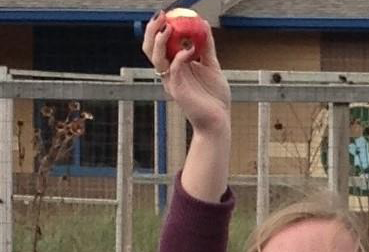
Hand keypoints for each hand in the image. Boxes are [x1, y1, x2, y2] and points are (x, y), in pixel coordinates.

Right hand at [142, 12, 230, 133]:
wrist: (219, 120)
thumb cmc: (214, 96)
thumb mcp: (212, 65)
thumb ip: (206, 47)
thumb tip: (204, 25)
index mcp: (174, 66)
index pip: (158, 44)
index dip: (157, 28)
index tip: (164, 14)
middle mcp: (169, 73)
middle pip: (150, 49)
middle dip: (151, 31)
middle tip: (160, 16)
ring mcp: (172, 82)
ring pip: (156, 59)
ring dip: (160, 41)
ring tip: (169, 27)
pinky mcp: (177, 91)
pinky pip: (173, 70)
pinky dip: (180, 57)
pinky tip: (190, 50)